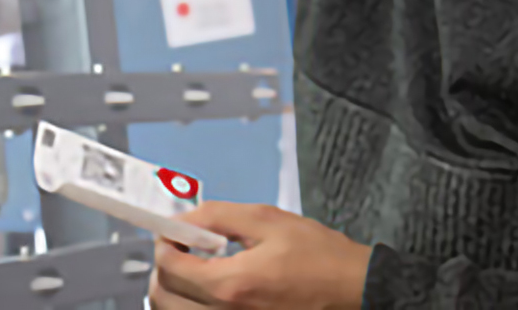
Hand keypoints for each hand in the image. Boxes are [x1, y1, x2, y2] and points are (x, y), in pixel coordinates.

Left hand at [149, 202, 371, 309]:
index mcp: (232, 285)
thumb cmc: (320, 257)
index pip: (170, 268)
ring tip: (198, 266)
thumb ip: (217, 216)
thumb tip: (183, 219)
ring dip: (176, 288)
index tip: (173, 232)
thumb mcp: (267, 220)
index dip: (165, 243)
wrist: (354, 289)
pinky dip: (193, 305)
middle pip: (163, 298)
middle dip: (166, 266)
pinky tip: (212, 285)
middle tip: (183, 247)